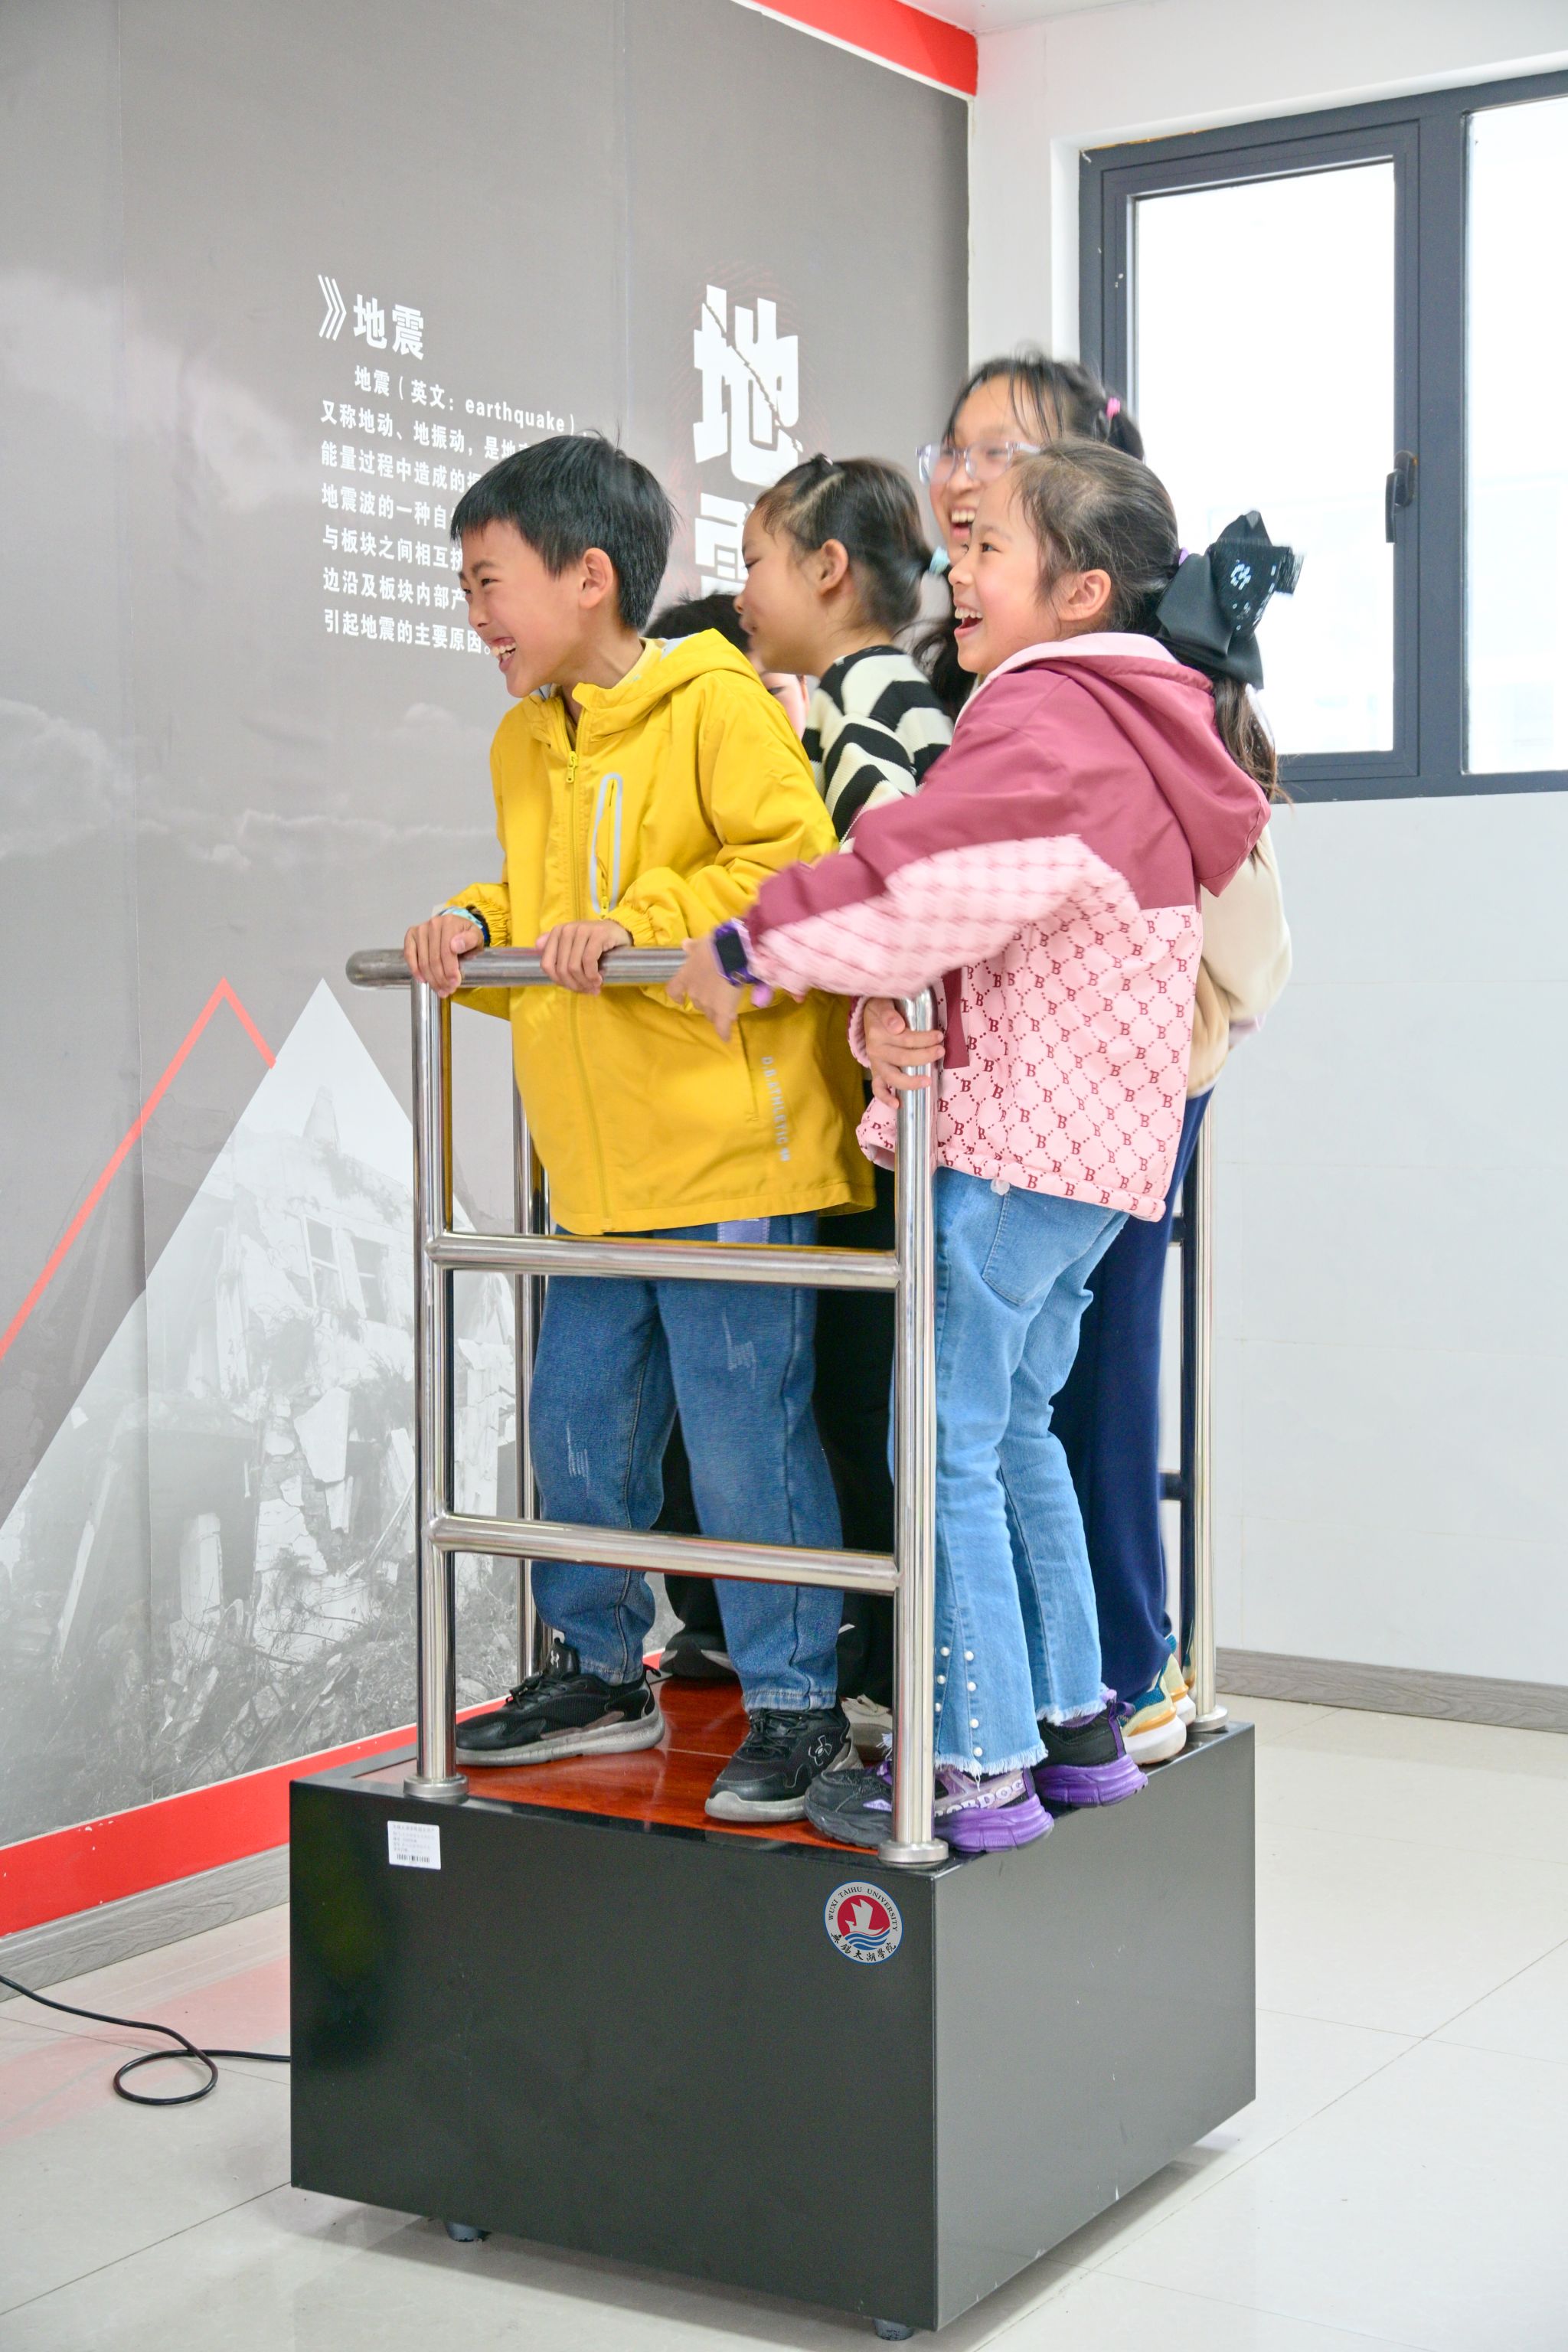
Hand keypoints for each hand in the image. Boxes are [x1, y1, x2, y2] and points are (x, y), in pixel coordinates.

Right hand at [403, 911, 483, 996]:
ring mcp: (421, 929)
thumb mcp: (476, 937)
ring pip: (423, 961)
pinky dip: (415, 969)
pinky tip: (422, 979)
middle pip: (434, 959)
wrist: (457, 928)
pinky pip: (409, 954)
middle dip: (441, 978)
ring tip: (439, 989)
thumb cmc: (466, 935)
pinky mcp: (412, 935)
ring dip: (431, 978)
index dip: (450, 970)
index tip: (455, 983)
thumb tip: (456, 946)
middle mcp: (433, 924)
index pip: (447, 952)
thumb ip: (470, 940)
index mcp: (450, 923)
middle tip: (447, 990)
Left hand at [536, 920, 630, 992]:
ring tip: (594, 986)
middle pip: (562, 969)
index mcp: (557, 933)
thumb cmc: (594, 942)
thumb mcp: (573, 945)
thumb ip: (553, 946)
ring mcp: (582, 931)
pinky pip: (589, 961)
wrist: (618, 931)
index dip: (559, 981)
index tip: (572, 987)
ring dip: (585, 982)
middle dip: (575, 985)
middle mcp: (567, 930)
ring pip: (574, 967)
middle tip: (587, 990)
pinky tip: (599, 979)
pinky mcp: (598, 935)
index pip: (547, 965)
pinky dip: (593, 975)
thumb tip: (536, 947)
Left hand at [667, 935, 744, 1038]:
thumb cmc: (716, 945)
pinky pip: (722, 1026)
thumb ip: (693, 947)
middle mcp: (694, 992)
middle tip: (717, 996)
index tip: (681, 999)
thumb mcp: (702, 943)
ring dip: (716, 1010)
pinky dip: (723, 1032)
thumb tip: (685, 945)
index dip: (677, 996)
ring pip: (710, 1013)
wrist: (732, 952)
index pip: (674, 990)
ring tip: (727, 1007)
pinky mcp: (723, 1011)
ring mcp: (708, 1003)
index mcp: (686, 976)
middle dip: (706, 1001)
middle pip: (698, 1003)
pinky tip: (726, 1038)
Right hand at [864, 995, 943, 1109]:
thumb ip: (888, 1013)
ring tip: (928, 1080)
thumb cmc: (881, 1009)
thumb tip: (898, 1027)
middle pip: (903, 1058)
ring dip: (911, 1081)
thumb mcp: (883, 1002)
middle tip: (941, 1051)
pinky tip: (897, 1105)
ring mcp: (876, 1064)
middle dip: (925, 1056)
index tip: (939, 1035)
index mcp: (877, 1033)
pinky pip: (878, 1089)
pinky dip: (886, 1098)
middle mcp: (875, 1050)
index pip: (905, 1039)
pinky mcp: (875, 1072)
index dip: (924, 1039)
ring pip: (893, 1076)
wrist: (868, 1016)